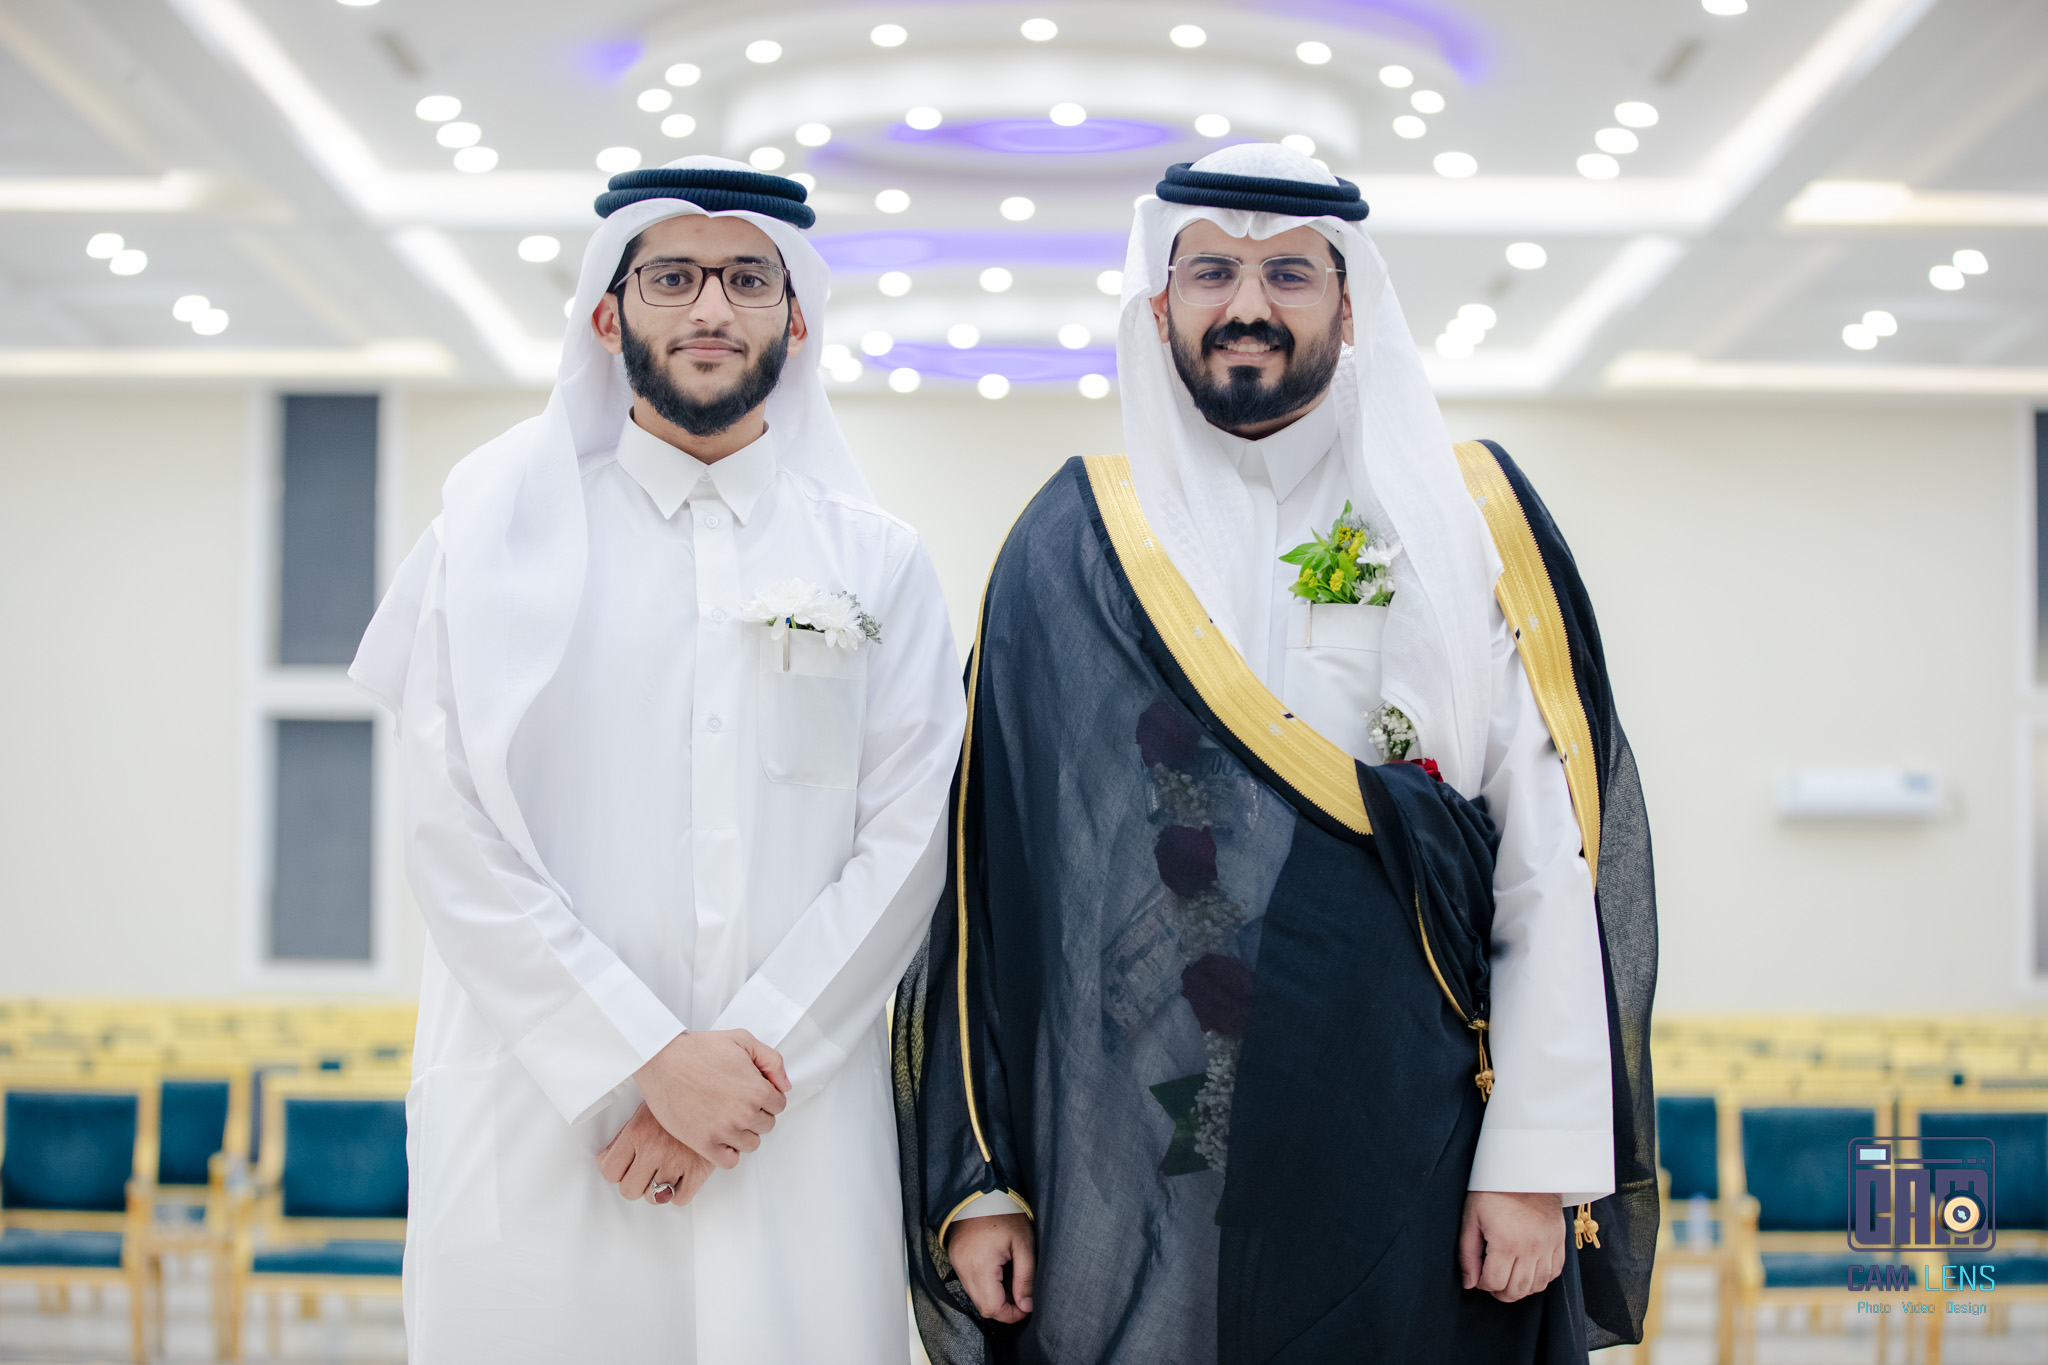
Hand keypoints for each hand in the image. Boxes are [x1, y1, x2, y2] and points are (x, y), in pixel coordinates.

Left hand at [595, 1103, 713, 1205]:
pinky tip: (683, 1177)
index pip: (610, 1171)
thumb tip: (603, 1161)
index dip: (617, 1172)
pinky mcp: (699, 1171)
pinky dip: (681, 1193)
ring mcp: (676, 1162)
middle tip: (647, 1172)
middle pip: (629, 1190)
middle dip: (637, 1184)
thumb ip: (620, 1140)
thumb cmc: (677, 1100)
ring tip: (667, 1172)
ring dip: (659, 1189)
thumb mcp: (644, 1112)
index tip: (626, 1168)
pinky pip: (681, 1199)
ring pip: (655, 1198)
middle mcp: (653, 1150)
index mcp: (637, 1133)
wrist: (712, 1093)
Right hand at [634, 1030, 789, 1168]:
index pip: (779, 1105)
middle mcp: (744, 1114)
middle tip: (738, 1102)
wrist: (662, 1060)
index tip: (752, 1092)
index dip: (767, 1097)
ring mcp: (724, 1131)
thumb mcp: (742, 1040)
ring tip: (728, 1118)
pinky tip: (721, 1137)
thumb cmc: (699, 1049)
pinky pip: (730, 1161)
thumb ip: (771, 1061)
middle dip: (757, 1113)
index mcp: (757, 1090)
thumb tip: (784, 1086)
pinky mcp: (703, 1144)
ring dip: (744, 1133)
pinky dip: (729, 1152)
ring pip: (751, 1144)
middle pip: (767, 1125)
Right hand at [946, 1213, 1033, 1322]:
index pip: (993, 1308)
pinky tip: (998, 1270)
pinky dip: (985, 1285)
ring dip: (994, 1296)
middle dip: (1004, 1307)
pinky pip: (970, 1283)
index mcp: (981, 1266)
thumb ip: (1025, 1279)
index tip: (1027, 1305)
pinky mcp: (956, 1259)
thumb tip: (1026, 1306)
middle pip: (983, 1307)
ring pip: (976, 1297)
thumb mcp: (1023, 1245)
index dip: (1012, 1314)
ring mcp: (957, 1264)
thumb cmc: (1005, 1214)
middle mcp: (964, 1269)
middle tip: (1021, 1292)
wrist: (982, 1193)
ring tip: (1010, 1277)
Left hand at [1459, 1191, 1564, 1302]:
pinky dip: (1540, 1278)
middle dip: (1500, 1291)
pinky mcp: (1559, 1242)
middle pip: (1516, 1290)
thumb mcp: (1471, 1218)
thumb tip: (1469, 1282)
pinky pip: (1554, 1273)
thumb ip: (1468, 1254)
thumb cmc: (1493, 1191)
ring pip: (1537, 1286)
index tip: (1478, 1274)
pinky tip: (1528, 1270)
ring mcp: (1548, 1246)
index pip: (1494, 1282)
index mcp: (1506, 1243)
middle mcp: (1531, 1248)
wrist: (1524, 1170)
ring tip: (1508, 1277)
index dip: (1482, 1283)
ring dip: (1521, 1288)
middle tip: (1491, 1280)